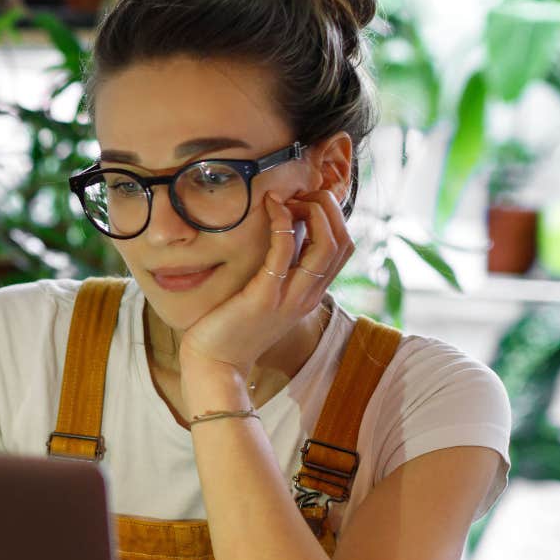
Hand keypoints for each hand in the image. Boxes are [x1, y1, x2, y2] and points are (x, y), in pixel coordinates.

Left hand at [178, 189, 353, 379]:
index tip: (303, 202)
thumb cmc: (233, 326)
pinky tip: (270, 206)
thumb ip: (280, 269)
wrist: (215, 364)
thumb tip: (283, 231)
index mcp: (311, 294)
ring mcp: (289, 298)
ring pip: (326, 245)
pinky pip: (285, 251)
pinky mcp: (265, 297)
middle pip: (343, 242)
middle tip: (298, 195)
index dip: (332, 216)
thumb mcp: (266, 295)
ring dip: (313, 211)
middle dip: (327, 208)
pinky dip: (282, 223)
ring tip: (287, 198)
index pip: (344, 247)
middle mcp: (308, 296)